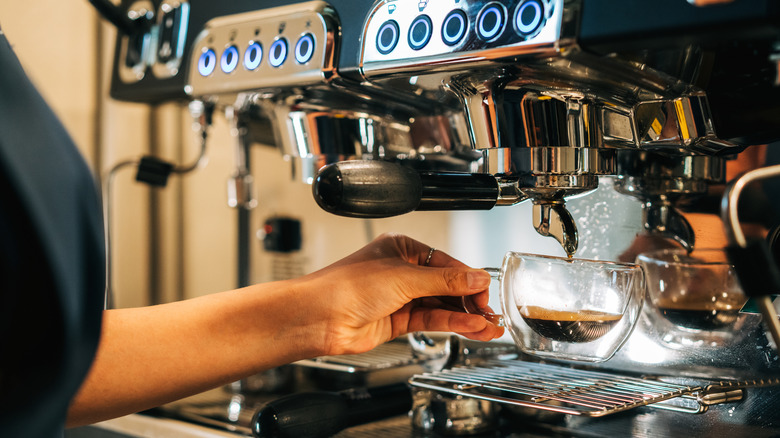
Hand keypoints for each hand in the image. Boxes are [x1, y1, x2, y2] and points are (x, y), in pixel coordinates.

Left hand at [292, 233, 503, 355]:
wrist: (319, 317)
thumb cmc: (346, 287)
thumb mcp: (404, 277)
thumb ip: (444, 280)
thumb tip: (476, 277)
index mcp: (401, 249)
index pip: (445, 263)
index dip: (467, 278)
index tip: (485, 290)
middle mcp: (401, 272)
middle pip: (445, 285)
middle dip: (469, 300)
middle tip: (490, 311)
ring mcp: (399, 297)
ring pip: (441, 305)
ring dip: (464, 316)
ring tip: (488, 325)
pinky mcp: (397, 321)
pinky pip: (431, 320)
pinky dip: (451, 324)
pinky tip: (469, 328)